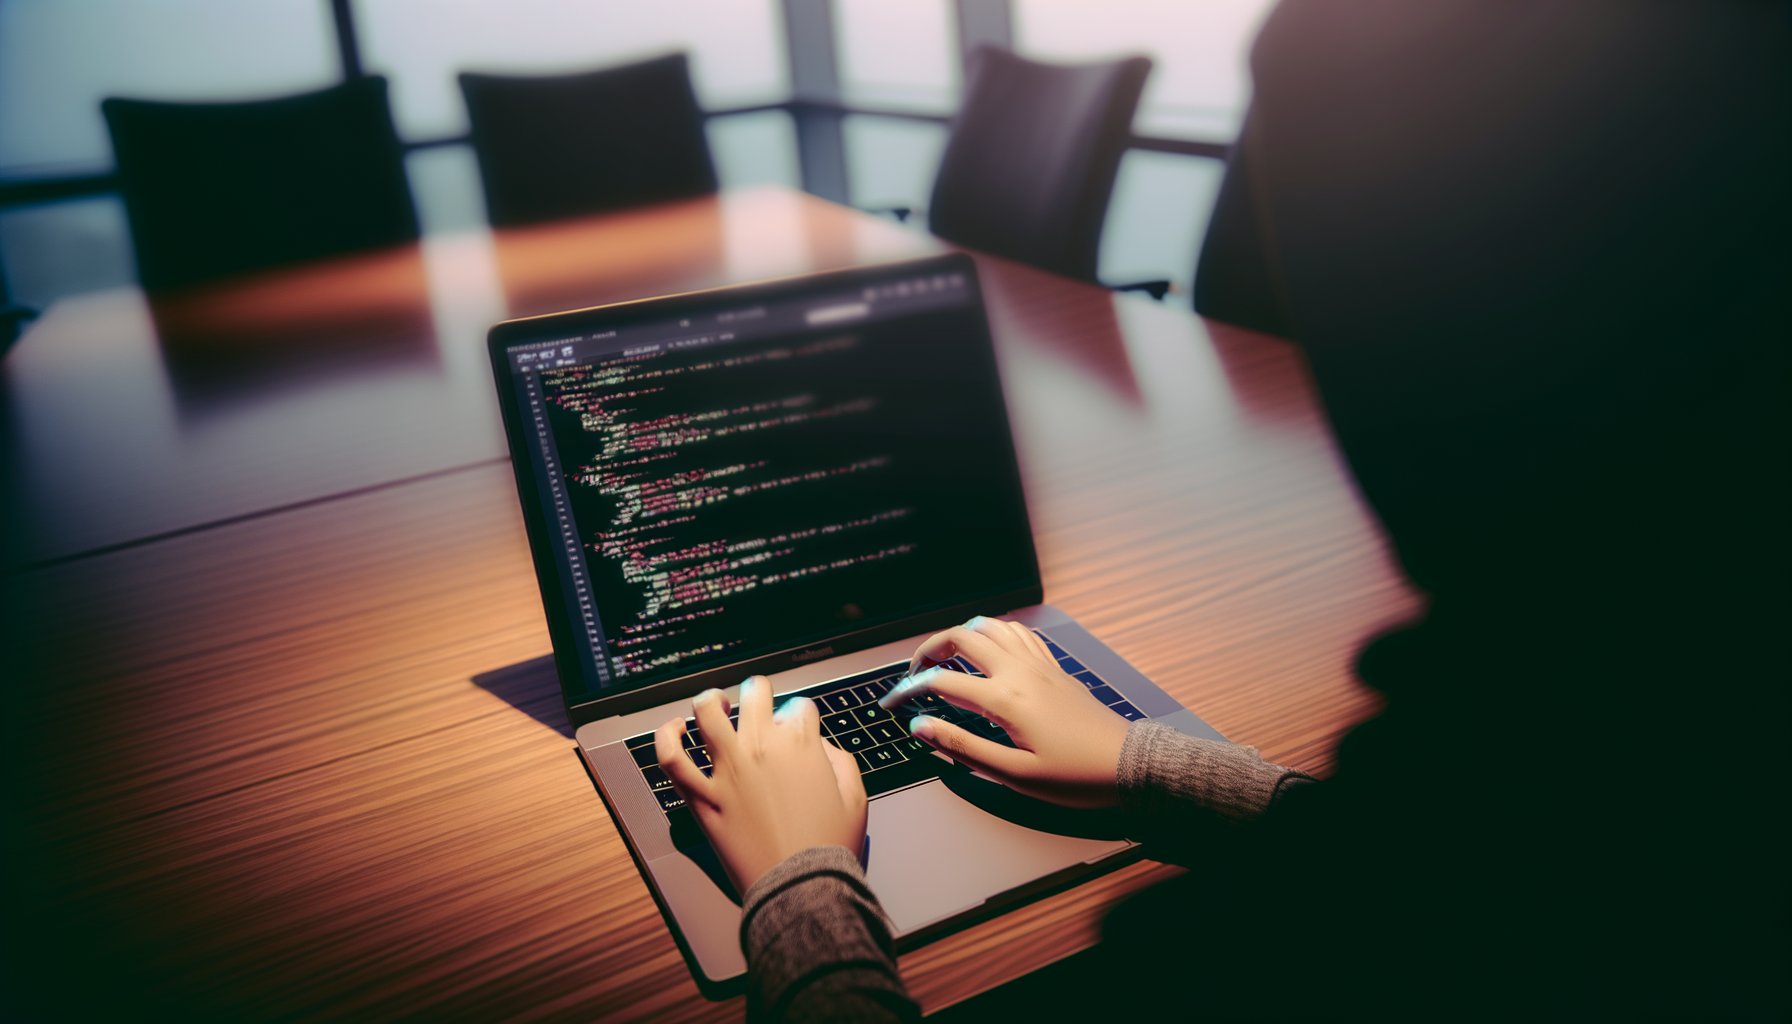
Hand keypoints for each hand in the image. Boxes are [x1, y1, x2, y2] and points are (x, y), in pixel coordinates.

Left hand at [656, 676, 867, 895]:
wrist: (801, 886)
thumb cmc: (829, 846)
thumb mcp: (855, 797)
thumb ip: (840, 760)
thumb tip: (819, 747)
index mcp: (801, 743)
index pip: (798, 706)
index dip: (800, 716)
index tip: (798, 730)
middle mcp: (762, 747)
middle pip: (755, 693)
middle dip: (759, 691)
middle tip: (759, 700)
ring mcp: (728, 769)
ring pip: (707, 712)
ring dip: (712, 699)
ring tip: (717, 703)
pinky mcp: (702, 796)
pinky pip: (672, 759)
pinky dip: (667, 738)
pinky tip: (675, 730)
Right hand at [879, 617, 1131, 808]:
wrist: (1127, 766)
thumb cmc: (1074, 776)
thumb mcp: (1013, 774)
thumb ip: (962, 747)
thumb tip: (922, 727)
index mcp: (1004, 698)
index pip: (941, 682)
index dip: (908, 690)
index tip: (891, 704)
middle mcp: (1019, 671)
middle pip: (961, 637)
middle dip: (928, 649)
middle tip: (914, 674)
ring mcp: (1039, 665)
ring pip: (991, 626)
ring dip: (961, 635)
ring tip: (946, 659)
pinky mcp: (1054, 668)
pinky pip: (1018, 633)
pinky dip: (995, 633)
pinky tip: (989, 650)